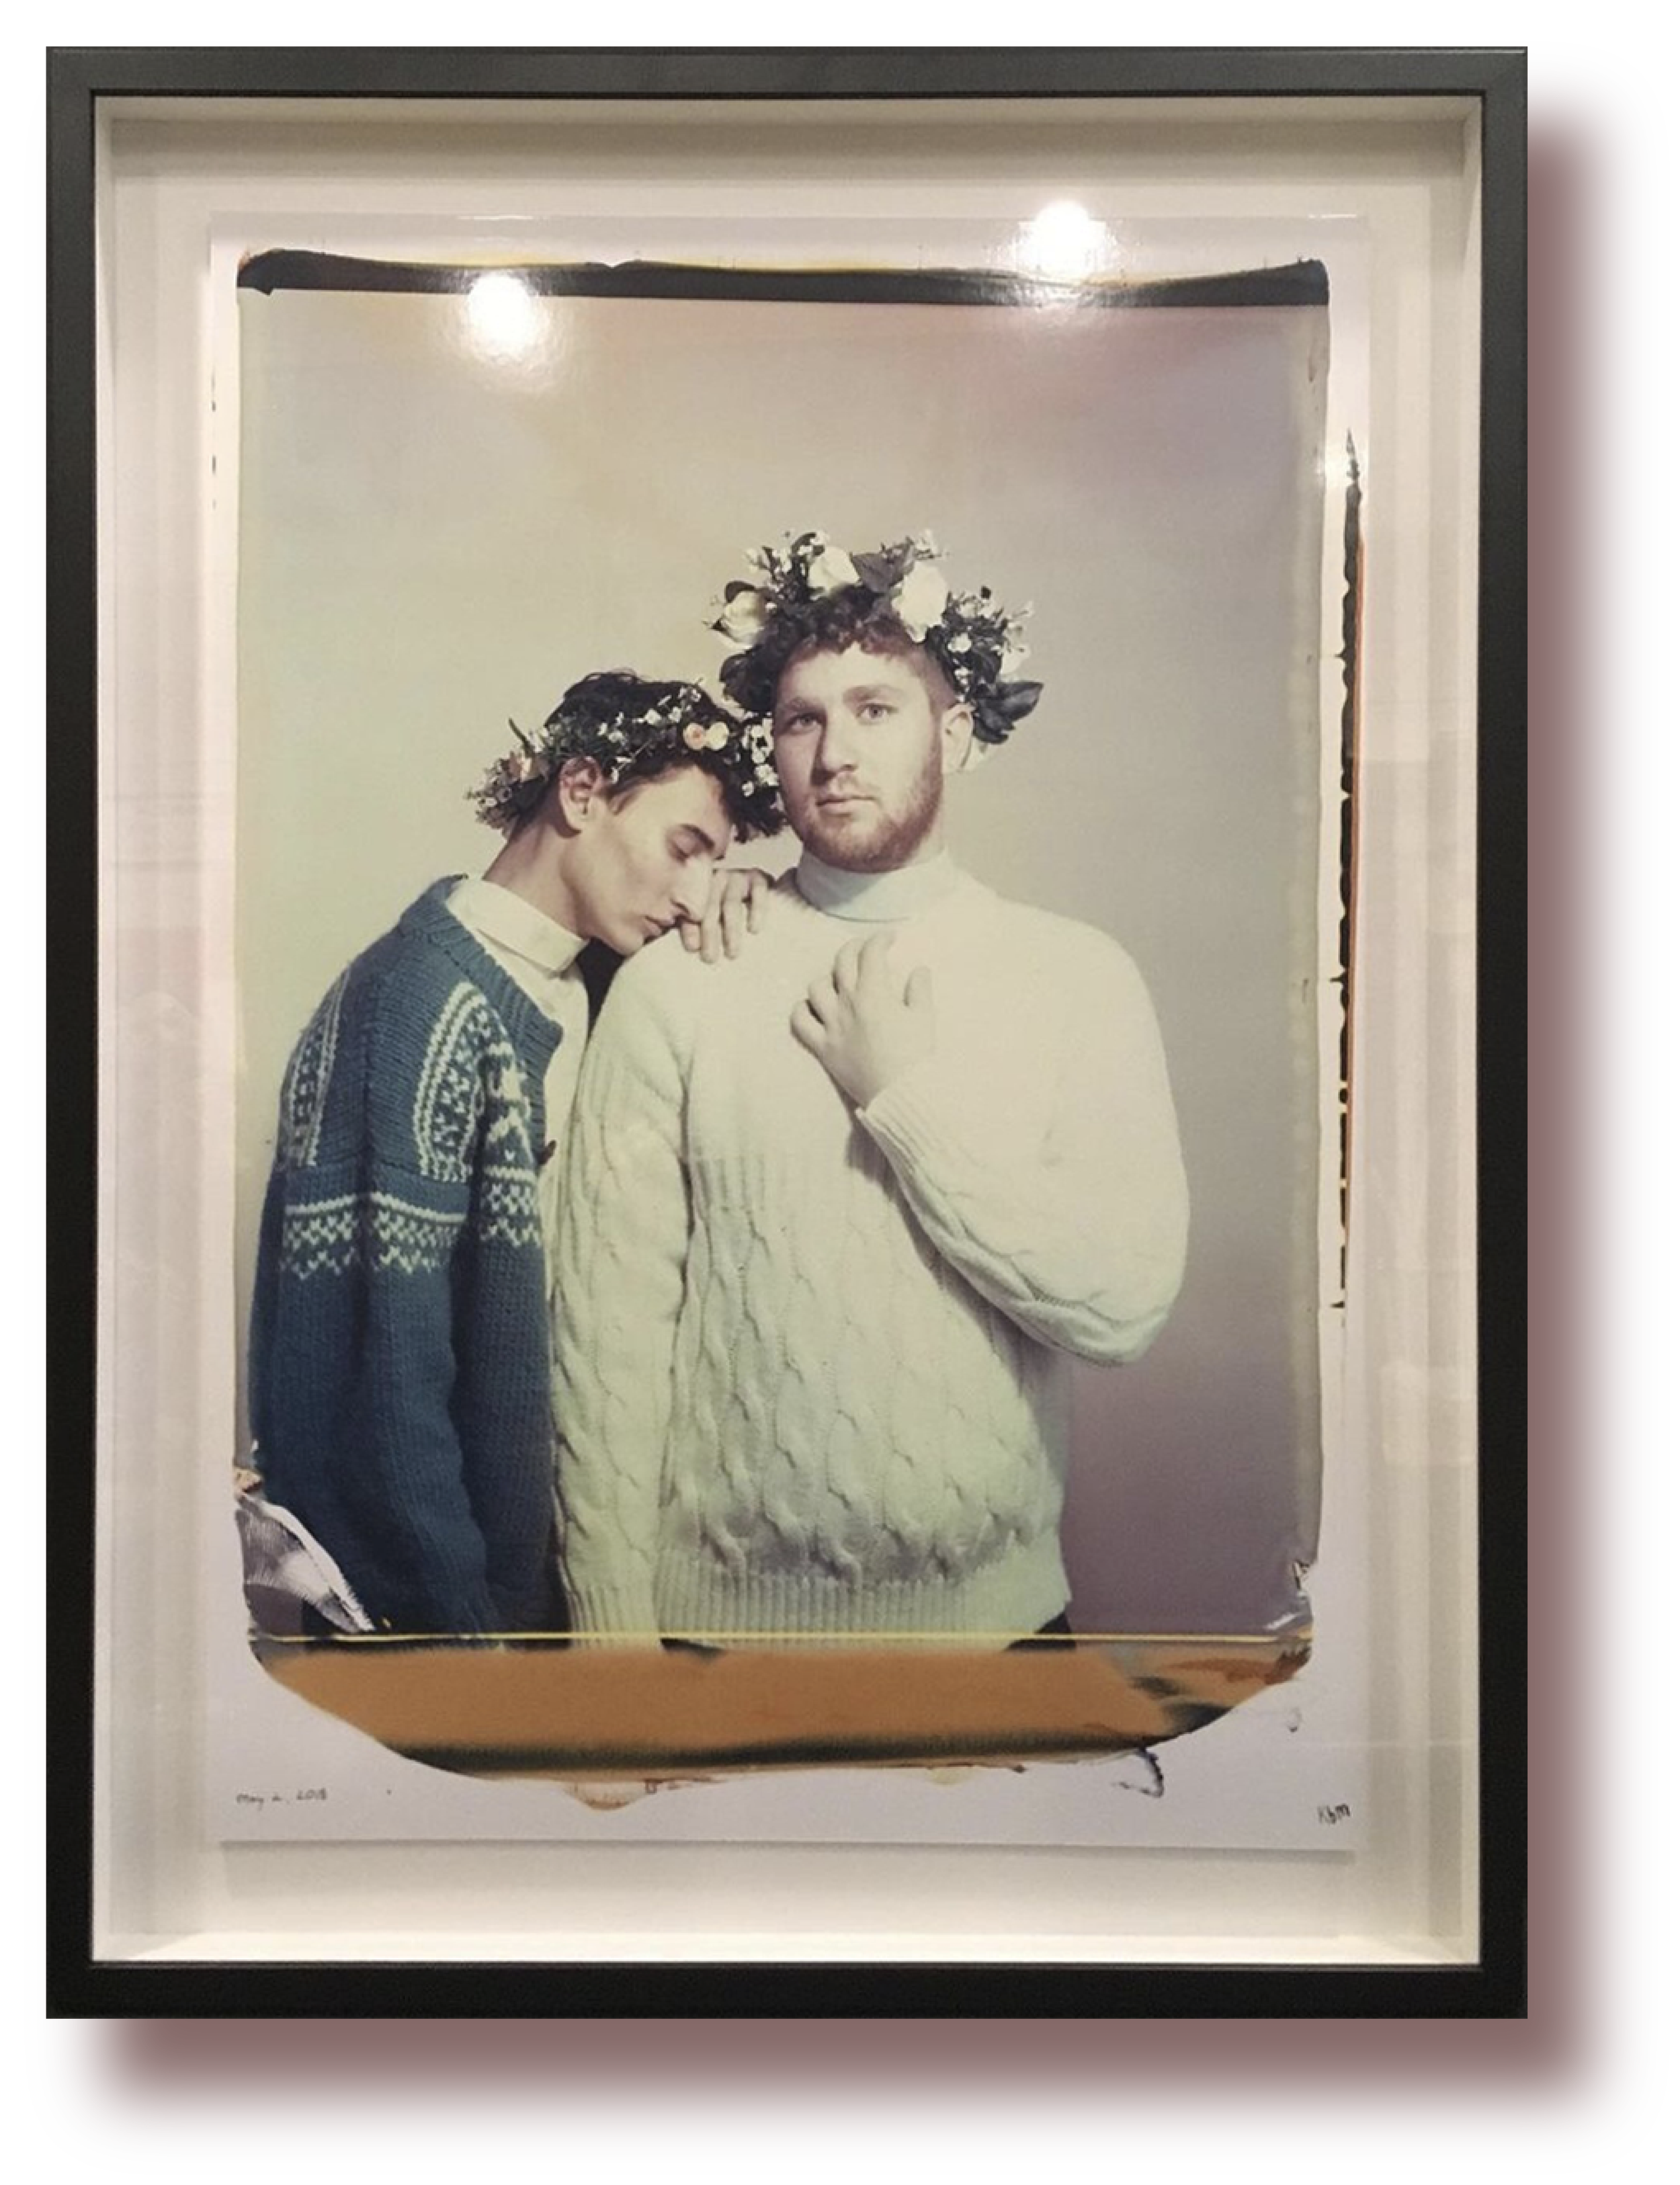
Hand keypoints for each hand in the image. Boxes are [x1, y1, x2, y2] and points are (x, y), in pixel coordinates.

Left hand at [680, 866, 770, 962]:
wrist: (759, 893)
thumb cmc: (728, 912)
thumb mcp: (709, 919)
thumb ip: (695, 926)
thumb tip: (692, 947)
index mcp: (698, 888)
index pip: (692, 909)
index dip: (690, 928)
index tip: (693, 947)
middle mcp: (715, 879)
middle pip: (710, 908)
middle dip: (709, 933)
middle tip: (711, 958)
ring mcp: (736, 877)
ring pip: (730, 903)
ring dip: (730, 930)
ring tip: (732, 953)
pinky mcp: (757, 878)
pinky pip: (757, 891)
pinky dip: (756, 910)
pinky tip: (754, 929)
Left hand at [792, 931, 935, 1105]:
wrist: (900, 1093)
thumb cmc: (915, 1056)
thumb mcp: (924, 1018)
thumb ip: (920, 990)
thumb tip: (919, 970)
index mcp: (874, 993)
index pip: (871, 953)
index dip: (880, 939)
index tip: (889, 939)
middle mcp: (848, 1004)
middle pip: (842, 962)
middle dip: (854, 947)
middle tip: (866, 949)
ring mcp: (831, 1025)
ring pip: (816, 987)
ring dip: (829, 978)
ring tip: (840, 981)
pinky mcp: (822, 1046)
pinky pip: (800, 1022)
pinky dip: (802, 1010)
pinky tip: (813, 1007)